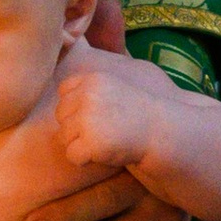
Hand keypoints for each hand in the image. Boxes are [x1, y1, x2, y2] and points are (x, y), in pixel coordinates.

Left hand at [53, 49, 153, 177]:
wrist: (160, 132)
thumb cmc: (136, 113)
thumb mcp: (114, 86)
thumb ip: (90, 85)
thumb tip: (67, 60)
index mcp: (92, 80)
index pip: (63, 91)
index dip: (75, 106)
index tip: (95, 114)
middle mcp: (87, 96)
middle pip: (61, 115)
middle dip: (75, 127)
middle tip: (101, 131)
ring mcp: (87, 119)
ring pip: (64, 137)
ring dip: (81, 144)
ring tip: (104, 141)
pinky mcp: (90, 142)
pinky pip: (72, 155)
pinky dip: (85, 160)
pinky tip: (103, 153)